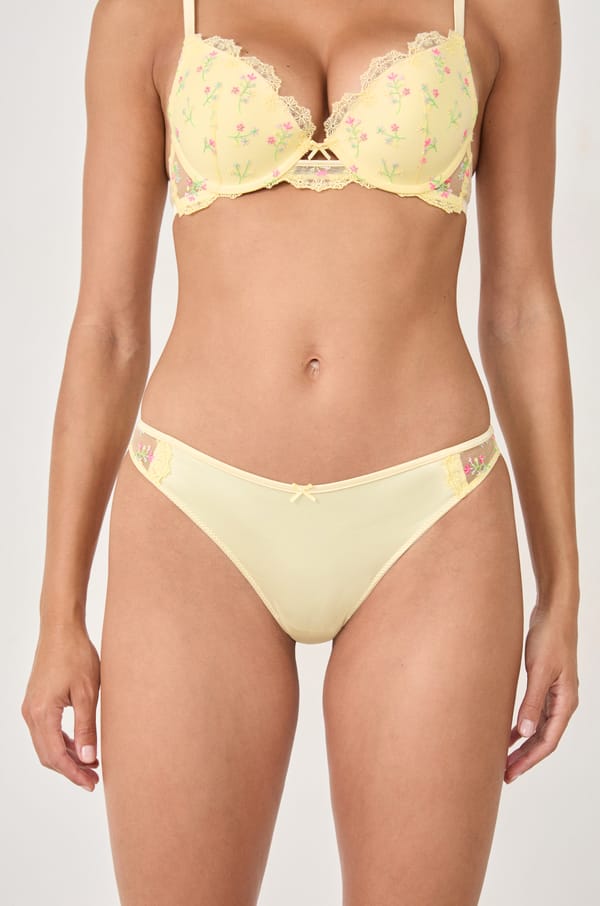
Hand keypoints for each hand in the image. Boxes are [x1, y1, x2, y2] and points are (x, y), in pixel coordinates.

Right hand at [21, 621, 100, 791]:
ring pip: (46, 745)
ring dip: (66, 758)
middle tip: (94, 780)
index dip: (74, 773)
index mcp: (42, 713)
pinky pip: (46, 732)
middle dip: (70, 770)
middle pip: (48, 755)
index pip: (56, 756)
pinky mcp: (36, 702)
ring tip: (91, 766)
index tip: (91, 784)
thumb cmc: (77, 656)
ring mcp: (31, 708)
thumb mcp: (87, 692)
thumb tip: (89, 759)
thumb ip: (87, 727)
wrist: (61, 629)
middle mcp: (30, 714)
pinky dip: (62, 743)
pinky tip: (80, 746)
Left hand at [505, 601, 578, 782]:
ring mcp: (555, 693)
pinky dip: (522, 725)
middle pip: (543, 739)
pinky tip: (509, 732)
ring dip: (523, 744)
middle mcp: (563, 702)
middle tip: (504, 775)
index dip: (529, 760)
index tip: (511, 773)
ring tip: (504, 759)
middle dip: (524, 758)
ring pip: (539, 728)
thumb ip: (531, 702)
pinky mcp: (545, 683)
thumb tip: (524, 733)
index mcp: (565, 702)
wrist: (554, 612)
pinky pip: (535, 714)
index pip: (548, 742)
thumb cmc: (549, 638)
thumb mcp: (538, 671)